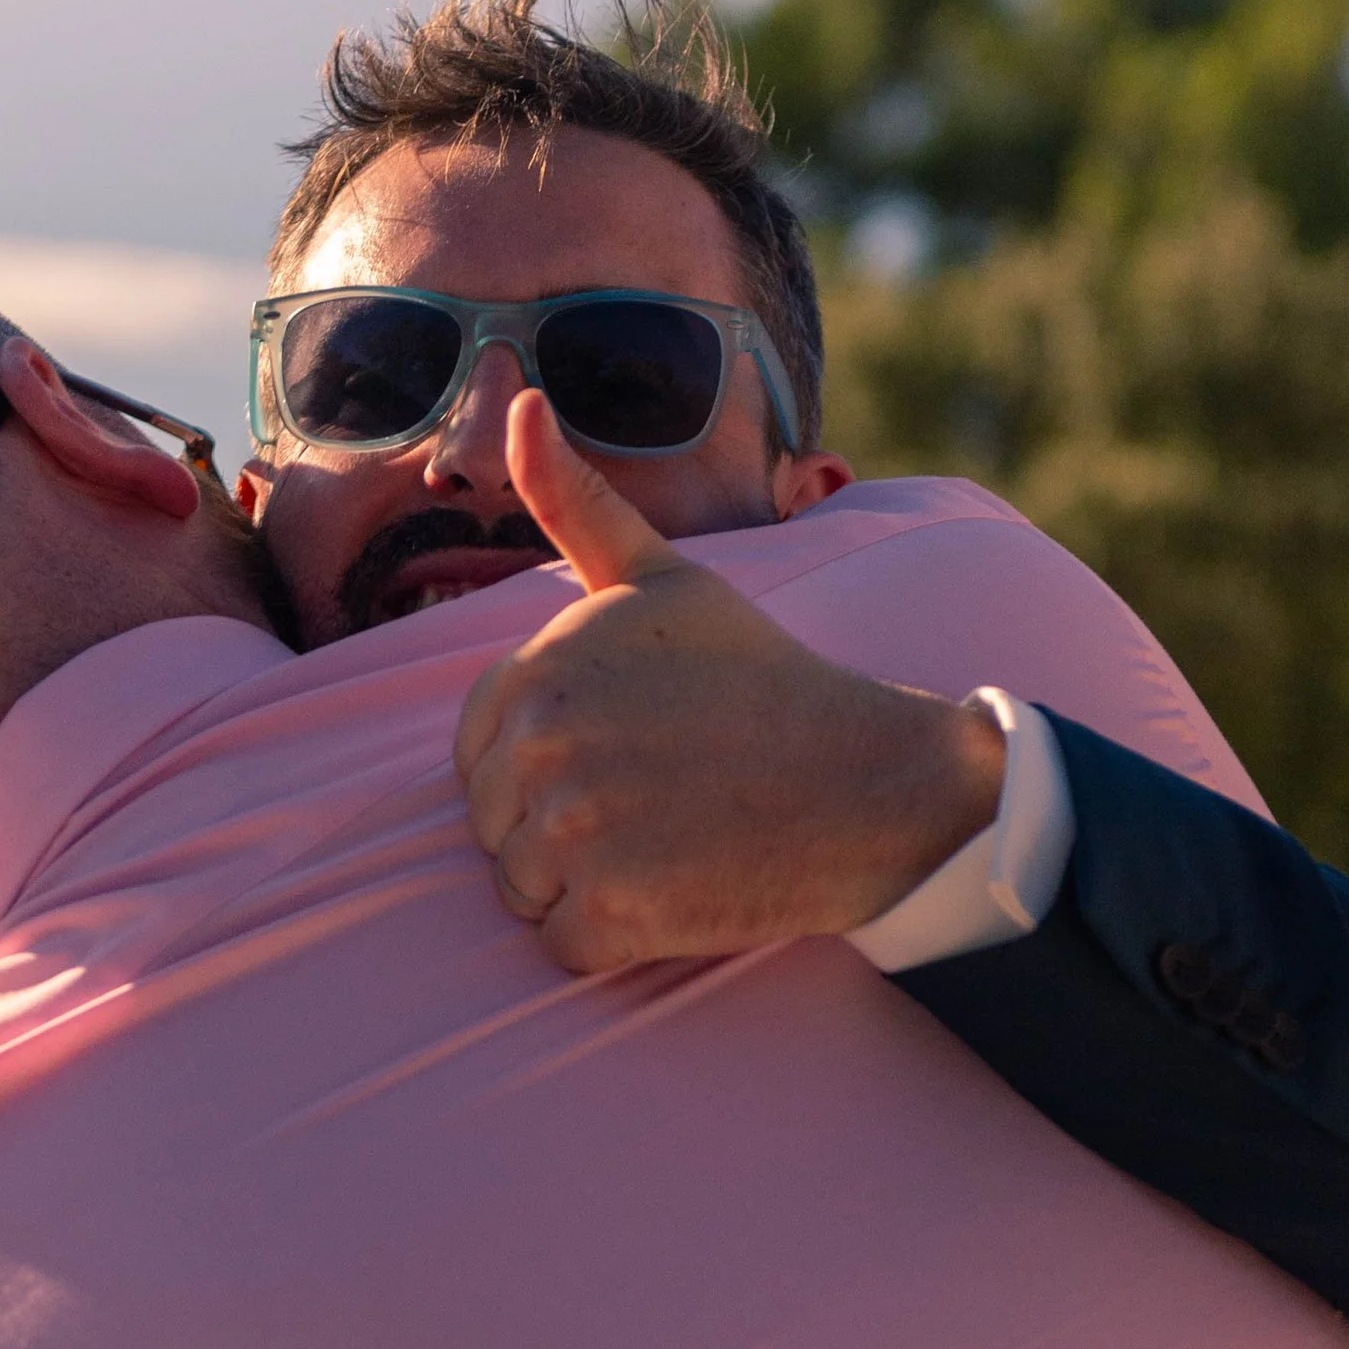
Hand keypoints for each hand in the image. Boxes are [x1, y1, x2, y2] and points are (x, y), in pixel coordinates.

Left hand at [452, 394, 1007, 972]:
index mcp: (537, 669)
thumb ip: (577, 504)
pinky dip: (611, 938)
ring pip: (522, 889)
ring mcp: (574, 834)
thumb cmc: (760, 680)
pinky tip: (678, 887)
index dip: (546, 762)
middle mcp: (543, 746)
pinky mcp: (612, 913)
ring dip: (584, 883)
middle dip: (560, 826)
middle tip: (656, 799)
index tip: (624, 751)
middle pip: (493, 825)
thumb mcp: (663, 578)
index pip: (478, 751)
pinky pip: (562, 946)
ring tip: (669, 839)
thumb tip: (516, 402)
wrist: (869, 781)